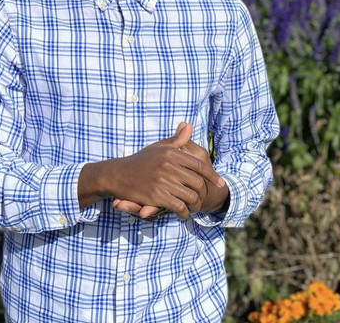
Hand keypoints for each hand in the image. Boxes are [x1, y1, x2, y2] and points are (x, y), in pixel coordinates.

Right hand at [112, 122, 227, 219]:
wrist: (118, 174)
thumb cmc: (140, 161)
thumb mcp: (159, 148)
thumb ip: (176, 140)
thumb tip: (189, 125)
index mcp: (172, 152)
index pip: (200, 166)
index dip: (213, 176)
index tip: (221, 184)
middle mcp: (169, 165)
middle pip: (198, 182)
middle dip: (203, 194)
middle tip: (203, 199)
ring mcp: (163, 180)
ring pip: (190, 196)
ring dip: (195, 205)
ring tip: (194, 207)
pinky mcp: (157, 195)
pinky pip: (178, 206)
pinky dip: (183, 212)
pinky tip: (183, 213)